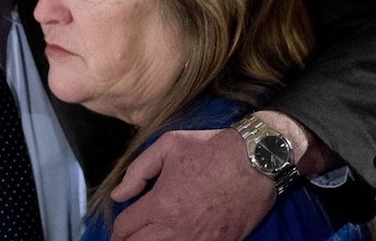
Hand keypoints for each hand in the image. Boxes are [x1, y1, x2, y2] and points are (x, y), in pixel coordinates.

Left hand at [109, 128, 273, 240]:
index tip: (120, 227)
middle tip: (129, 236)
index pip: (125, 228)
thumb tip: (118, 194)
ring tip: (149, 237)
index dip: (118, 229)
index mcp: (161, 204)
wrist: (257, 161)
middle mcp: (177, 228)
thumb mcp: (169, 145)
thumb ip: (138, 171)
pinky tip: (175, 238)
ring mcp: (199, 240)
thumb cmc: (213, 149)